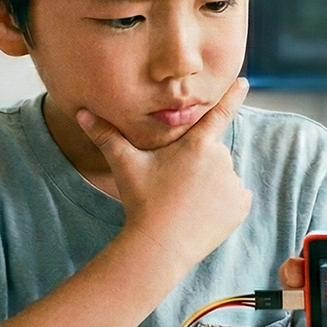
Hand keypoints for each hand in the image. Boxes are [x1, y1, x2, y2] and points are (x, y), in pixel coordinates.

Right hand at [77, 78, 252, 270]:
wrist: (159, 245)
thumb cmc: (141, 202)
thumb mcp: (125, 165)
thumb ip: (106, 136)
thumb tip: (81, 112)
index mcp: (196, 144)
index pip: (219, 112)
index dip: (233, 95)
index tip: (244, 81)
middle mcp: (221, 159)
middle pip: (212, 153)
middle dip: (197, 164)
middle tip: (174, 186)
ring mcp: (233, 183)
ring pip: (223, 176)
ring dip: (209, 185)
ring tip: (185, 203)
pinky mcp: (240, 206)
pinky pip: (235, 198)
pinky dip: (222, 204)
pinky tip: (201, 214)